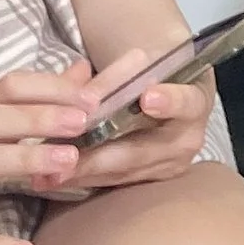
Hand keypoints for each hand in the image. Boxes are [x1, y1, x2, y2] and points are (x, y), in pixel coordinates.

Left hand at [64, 49, 215, 193]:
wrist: (167, 90)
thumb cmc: (154, 71)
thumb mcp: (139, 62)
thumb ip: (113, 77)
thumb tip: (82, 93)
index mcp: (194, 103)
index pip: (187, 103)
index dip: (170, 101)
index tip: (147, 97)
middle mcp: (185, 141)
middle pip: (140, 150)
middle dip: (99, 156)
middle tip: (69, 158)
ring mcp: (166, 166)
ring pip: (120, 171)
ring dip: (82, 172)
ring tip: (48, 172)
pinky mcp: (146, 181)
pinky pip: (112, 182)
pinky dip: (82, 177)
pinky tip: (52, 177)